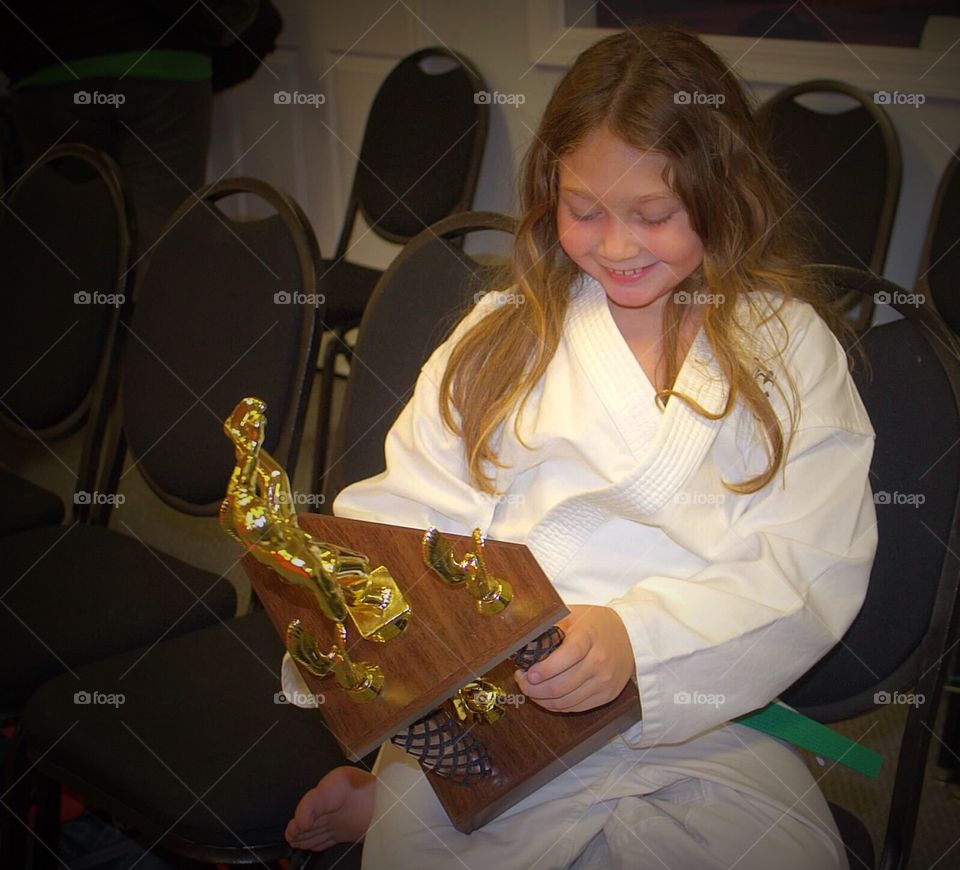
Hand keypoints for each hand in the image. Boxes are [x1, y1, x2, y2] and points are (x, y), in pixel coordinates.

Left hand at [515, 604, 634, 712]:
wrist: (629, 636)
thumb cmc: (595, 624)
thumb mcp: (573, 614)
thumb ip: (551, 626)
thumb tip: (523, 640)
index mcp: (590, 637)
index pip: (568, 656)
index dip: (546, 669)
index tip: (528, 674)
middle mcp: (600, 662)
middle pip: (563, 685)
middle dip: (535, 688)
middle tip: (521, 681)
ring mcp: (604, 682)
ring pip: (566, 701)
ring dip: (542, 699)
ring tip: (530, 689)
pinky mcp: (606, 696)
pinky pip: (576, 707)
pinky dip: (556, 705)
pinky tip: (545, 697)